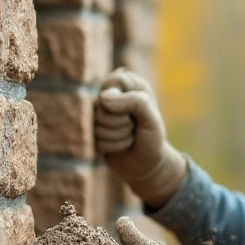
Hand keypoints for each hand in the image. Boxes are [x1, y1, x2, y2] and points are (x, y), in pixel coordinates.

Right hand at [95, 69, 187, 207]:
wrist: (147, 164)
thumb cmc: (152, 137)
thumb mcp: (151, 118)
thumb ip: (134, 102)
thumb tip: (103, 98)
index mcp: (130, 85)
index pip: (115, 81)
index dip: (122, 99)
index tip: (135, 112)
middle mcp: (113, 95)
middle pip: (102, 104)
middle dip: (122, 122)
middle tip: (134, 126)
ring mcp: (100, 113)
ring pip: (98, 123)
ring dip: (119, 136)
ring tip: (129, 136)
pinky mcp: (92, 131)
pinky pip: (95, 138)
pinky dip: (113, 146)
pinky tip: (120, 145)